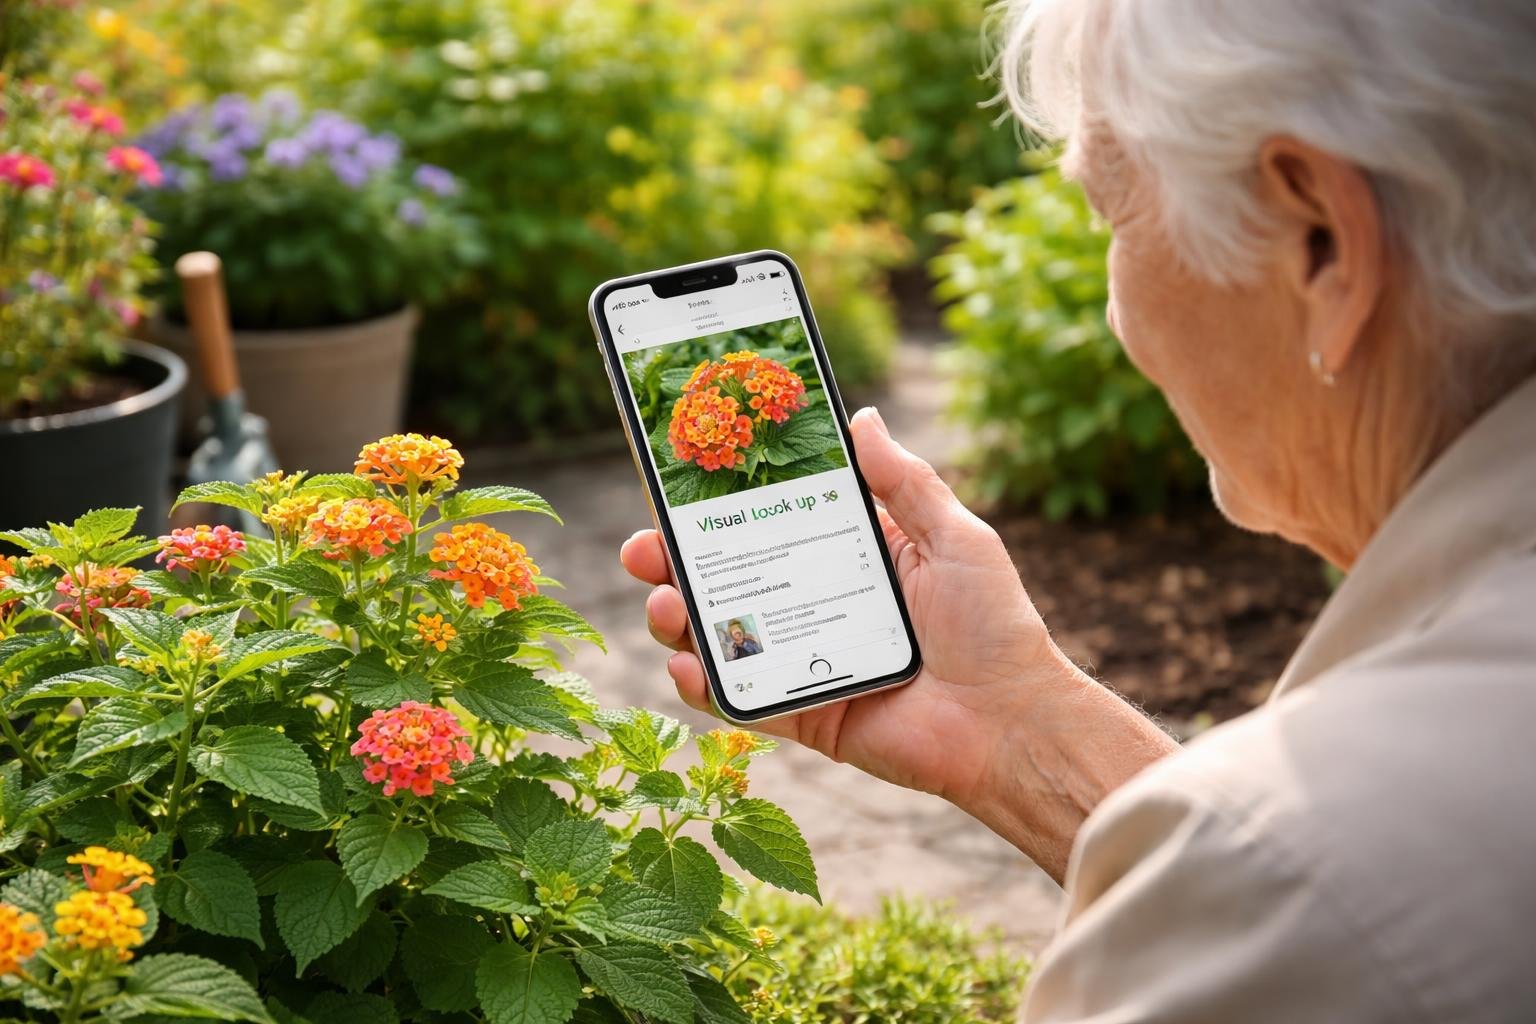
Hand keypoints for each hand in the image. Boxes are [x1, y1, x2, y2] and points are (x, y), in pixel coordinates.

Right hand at [620, 408, 1175, 879]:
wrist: (1013, 724)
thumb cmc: (995, 626)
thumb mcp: (955, 537)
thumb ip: (906, 481)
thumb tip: (861, 417)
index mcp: (849, 557)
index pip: (770, 522)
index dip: (720, 506)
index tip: (677, 481)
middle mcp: (817, 605)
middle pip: (728, 578)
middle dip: (674, 562)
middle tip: (644, 549)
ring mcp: (805, 661)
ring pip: (722, 637)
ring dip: (677, 618)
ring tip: (665, 605)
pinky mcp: (804, 715)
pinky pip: (741, 701)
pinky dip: (704, 685)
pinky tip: (687, 664)